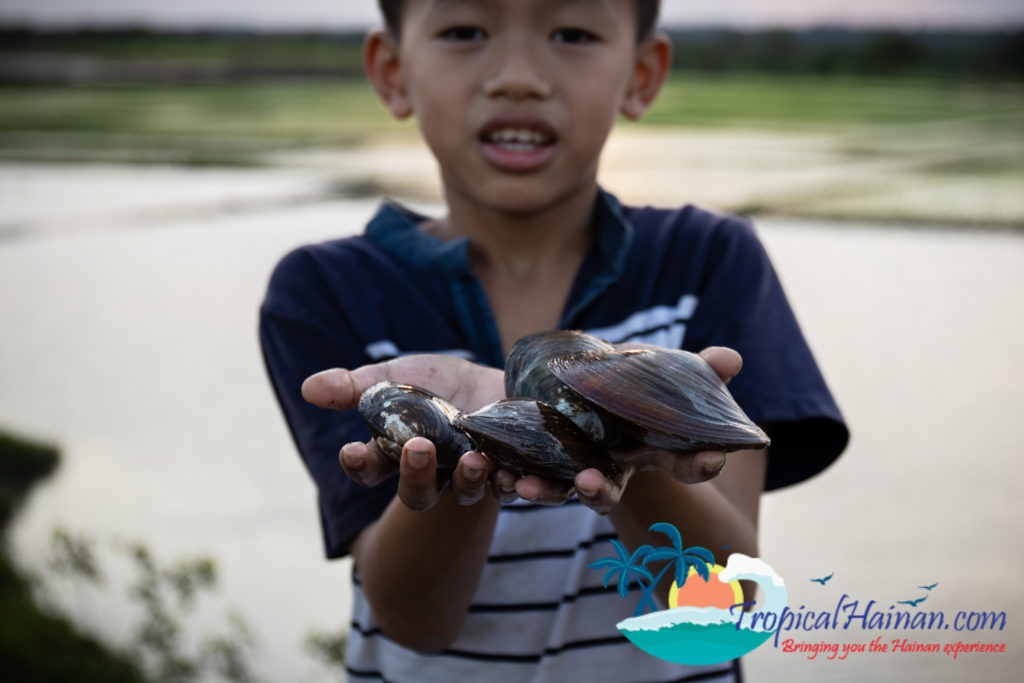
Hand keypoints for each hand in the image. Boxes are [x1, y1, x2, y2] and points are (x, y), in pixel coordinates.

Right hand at [302, 355, 506, 509]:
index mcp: (397, 453)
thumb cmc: (439, 385)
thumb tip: (308, 388)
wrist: (498, 382)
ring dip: (467, 481)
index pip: (369, 470)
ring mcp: (472, 475)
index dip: (358, 464)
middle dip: (415, 474)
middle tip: (416, 448)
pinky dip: (514, 485)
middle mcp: (434, 473)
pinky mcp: (510, 470)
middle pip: (417, 492)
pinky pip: (512, 488)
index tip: (351, 450)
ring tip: (473, 460)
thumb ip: (355, 386)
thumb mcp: (395, 377)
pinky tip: (515, 474)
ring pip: (466, 493)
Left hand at [510, 346, 743, 513]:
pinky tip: (494, 471)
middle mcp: (610, 468)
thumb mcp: (663, 372)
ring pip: (558, 491)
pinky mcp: (535, 460)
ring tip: (527, 484)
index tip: (712, 459)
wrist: (576, 384)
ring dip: (544, 491)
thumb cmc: (632, 385)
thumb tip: (732, 358)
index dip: (700, 463)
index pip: (682, 464)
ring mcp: (571, 468)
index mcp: (648, 451)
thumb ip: (698, 369)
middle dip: (598, 490)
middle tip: (589, 482)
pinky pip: (520, 476)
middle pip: (607, 491)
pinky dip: (505, 477)